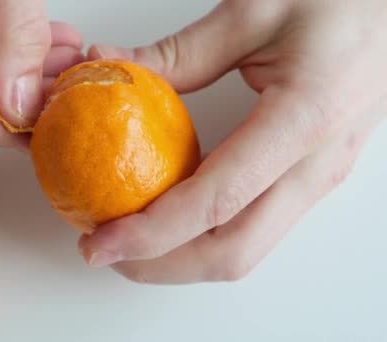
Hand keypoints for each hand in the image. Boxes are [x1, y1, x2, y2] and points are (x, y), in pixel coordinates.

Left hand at [79, 0, 386, 283]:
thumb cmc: (340, 0)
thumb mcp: (251, 13)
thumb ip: (175, 53)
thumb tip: (107, 68)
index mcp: (304, 118)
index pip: (217, 201)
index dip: (153, 232)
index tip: (102, 241)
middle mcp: (317, 164)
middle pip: (233, 251)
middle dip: (161, 264)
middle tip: (105, 249)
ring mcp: (318, 178)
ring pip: (245, 248)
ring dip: (180, 256)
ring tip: (128, 240)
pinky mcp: (310, 178)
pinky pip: (254, 225)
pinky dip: (203, 235)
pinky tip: (168, 216)